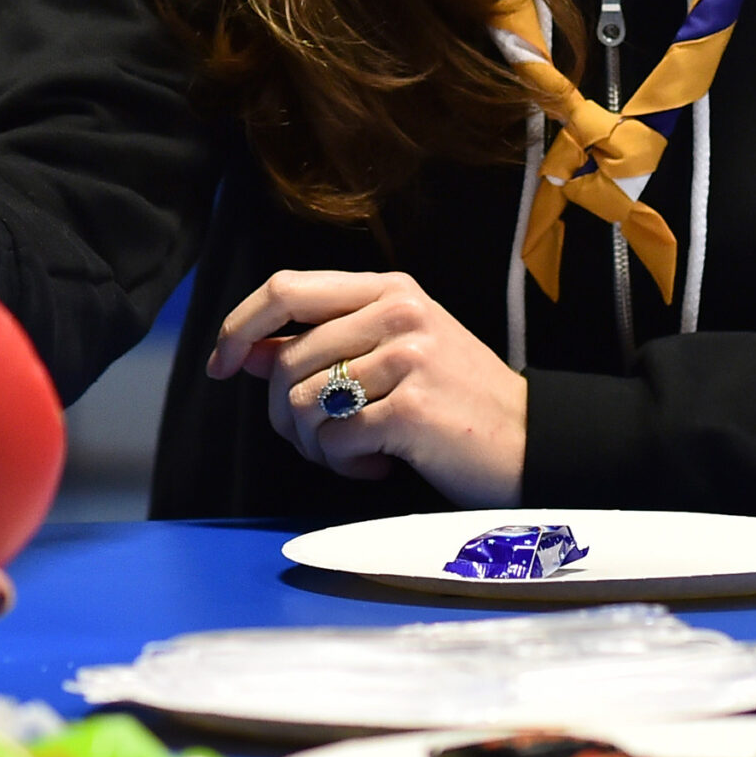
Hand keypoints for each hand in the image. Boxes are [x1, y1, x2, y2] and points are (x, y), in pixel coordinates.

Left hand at [207, 269, 527, 504]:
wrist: (535, 443)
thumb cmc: (457, 402)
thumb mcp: (394, 353)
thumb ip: (323, 345)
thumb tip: (246, 353)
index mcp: (388, 288)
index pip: (285, 288)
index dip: (238, 326)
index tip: (220, 364)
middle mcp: (397, 311)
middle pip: (287, 360)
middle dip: (283, 415)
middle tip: (315, 442)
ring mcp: (407, 357)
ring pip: (303, 404)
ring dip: (315, 446)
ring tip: (354, 455)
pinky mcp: (411, 409)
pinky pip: (334, 442)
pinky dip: (344, 467)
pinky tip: (377, 468)